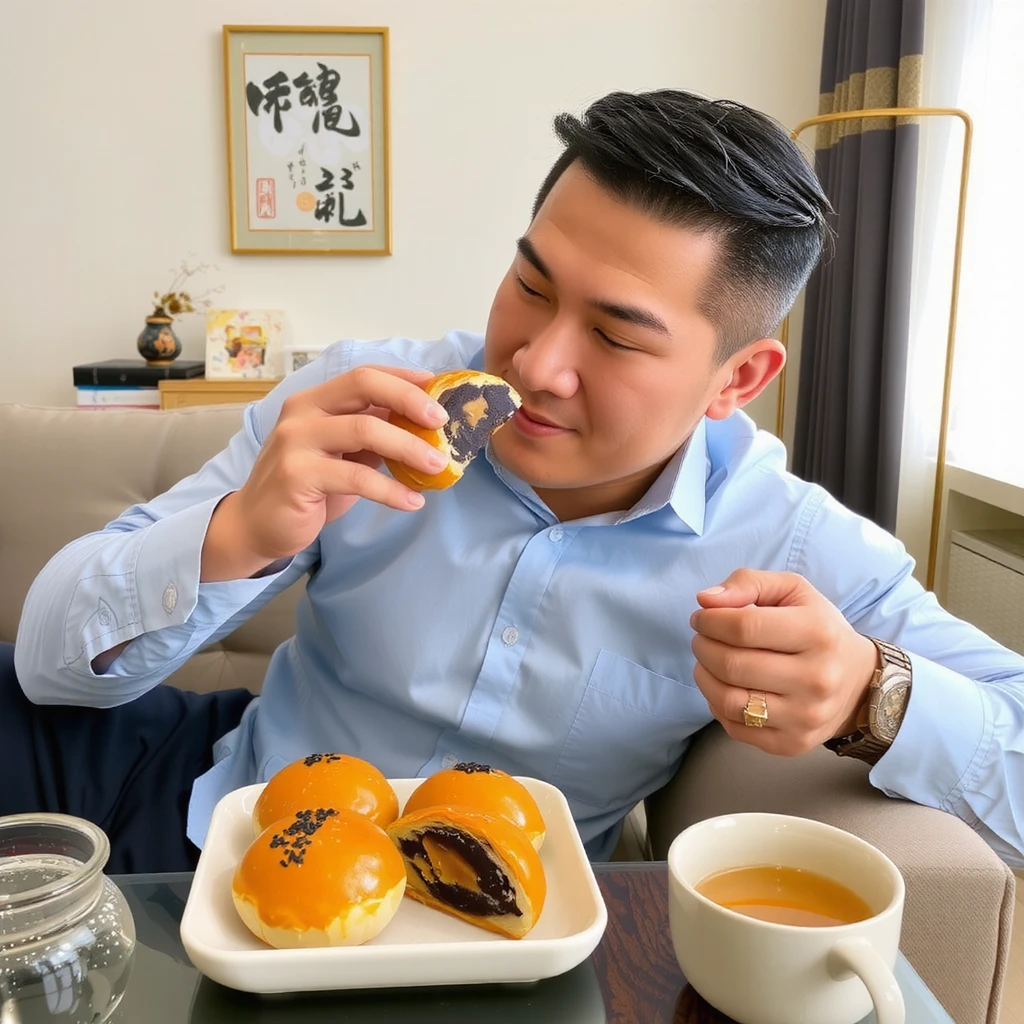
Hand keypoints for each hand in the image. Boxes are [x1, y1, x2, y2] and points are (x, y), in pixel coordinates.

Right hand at [201, 366, 449, 579]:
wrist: (256, 524)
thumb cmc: (306, 486)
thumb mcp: (342, 452)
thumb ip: (372, 432)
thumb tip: (424, 425)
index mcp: (314, 400)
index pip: (364, 375)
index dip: (403, 378)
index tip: (438, 388)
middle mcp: (302, 412)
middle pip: (364, 387)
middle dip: (410, 400)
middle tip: (443, 423)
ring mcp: (296, 442)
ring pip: (366, 431)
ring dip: (410, 448)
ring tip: (438, 467)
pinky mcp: (297, 475)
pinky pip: (358, 477)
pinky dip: (392, 491)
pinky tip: (413, 502)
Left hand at [689, 569, 877, 755]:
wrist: (859, 684)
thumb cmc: (818, 629)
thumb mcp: (793, 591)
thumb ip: (748, 583)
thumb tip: (705, 599)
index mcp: (817, 633)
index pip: (743, 627)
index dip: (710, 621)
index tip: (701, 617)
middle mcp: (816, 678)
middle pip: (731, 665)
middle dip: (703, 647)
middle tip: (702, 639)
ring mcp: (805, 716)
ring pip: (728, 700)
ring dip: (704, 677)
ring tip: (708, 662)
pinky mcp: (792, 743)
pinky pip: (735, 727)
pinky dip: (717, 705)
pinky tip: (724, 687)